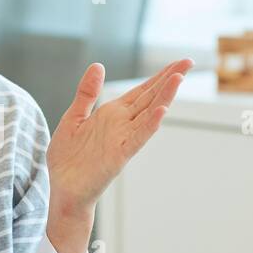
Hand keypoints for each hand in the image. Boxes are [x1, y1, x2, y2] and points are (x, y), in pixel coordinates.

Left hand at [46, 59, 193, 216]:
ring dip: (164, 97)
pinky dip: (150, 124)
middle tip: (189, 62)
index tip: (178, 62)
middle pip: (150, 97)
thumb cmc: (67, 159)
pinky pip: (138, 138)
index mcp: (111, 114)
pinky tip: (162, 111)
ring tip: (179, 78)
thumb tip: (98, 65)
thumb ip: (86, 93)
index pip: (141, 91)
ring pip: (148, 114)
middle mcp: (121, 124)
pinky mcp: (119, 156)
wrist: (63, 190)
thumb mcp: (73, 118)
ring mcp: (122, 139)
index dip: (159, 76)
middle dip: (168, 79)